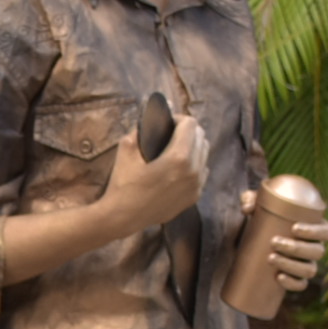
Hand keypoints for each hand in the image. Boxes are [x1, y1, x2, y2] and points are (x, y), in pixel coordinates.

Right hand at [104, 109, 207, 232]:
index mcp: (178, 157)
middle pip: (201, 137)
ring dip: (193, 146)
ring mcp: (196, 186)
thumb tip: (154, 112)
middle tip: (171, 133)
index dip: (178, 118)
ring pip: (205, 154)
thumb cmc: (123, 182)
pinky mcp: (194, 197)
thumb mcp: (126, 148)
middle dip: (188, 131)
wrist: (122, 217)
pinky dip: (194, 164)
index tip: (167, 123)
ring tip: (175, 149)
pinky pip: (202, 172)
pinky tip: (178, 168)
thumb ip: (142, 127)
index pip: (191, 124)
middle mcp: (193, 171)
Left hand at [253, 196, 327, 292]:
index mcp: (316, 229)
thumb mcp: (259, 204)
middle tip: (273, 242)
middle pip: (317, 251)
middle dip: (297, 248)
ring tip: (271, 258)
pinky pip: (300, 285)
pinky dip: (291, 283)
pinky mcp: (297, 279)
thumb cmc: (266, 216)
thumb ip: (252, 199)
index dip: (314, 231)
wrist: (257, 239)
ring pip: (310, 270)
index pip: (327, 231)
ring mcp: (307, 265)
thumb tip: (247, 208)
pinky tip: (278, 277)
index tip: (294, 228)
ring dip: (292, 265)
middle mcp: (316, 248)